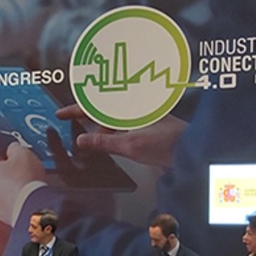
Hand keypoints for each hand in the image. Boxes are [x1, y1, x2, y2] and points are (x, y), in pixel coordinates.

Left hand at [0, 138, 44, 224]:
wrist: (35, 212)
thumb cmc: (26, 184)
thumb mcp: (24, 154)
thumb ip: (14, 148)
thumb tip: (12, 151)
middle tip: (11, 157)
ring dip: (2, 179)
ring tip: (20, 176)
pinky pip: (0, 198)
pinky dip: (8, 193)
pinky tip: (21, 190)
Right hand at [56, 105, 186, 168]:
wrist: (195, 150)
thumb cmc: (168, 143)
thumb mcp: (130, 145)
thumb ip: (103, 142)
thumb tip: (81, 141)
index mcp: (129, 105)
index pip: (95, 105)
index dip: (75, 109)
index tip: (60, 114)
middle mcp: (135, 107)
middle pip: (102, 109)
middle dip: (86, 116)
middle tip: (69, 123)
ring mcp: (142, 116)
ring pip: (113, 118)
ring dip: (100, 128)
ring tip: (89, 141)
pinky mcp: (148, 126)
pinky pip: (122, 125)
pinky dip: (112, 133)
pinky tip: (108, 143)